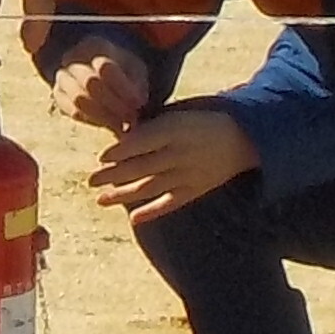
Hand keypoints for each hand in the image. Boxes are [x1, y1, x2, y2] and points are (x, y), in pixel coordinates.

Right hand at [50, 36, 149, 132]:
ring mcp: (62, 77)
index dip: (123, 88)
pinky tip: (107, 122)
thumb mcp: (135, 69)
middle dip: (113, 104)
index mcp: (95, 46)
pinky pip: (72, 111)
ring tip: (121, 123)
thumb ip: (137, 85)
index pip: (105, 67)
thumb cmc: (122, 69)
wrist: (97, 67)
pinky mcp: (58, 95)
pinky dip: (92, 120)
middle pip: (90, 83)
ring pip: (78, 100)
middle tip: (130, 117)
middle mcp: (72, 59)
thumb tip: (136, 104)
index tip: (139, 103)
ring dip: (103, 115)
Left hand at [89, 108, 257, 224]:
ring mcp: (189, 174)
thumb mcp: (177, 114)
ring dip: (124, 195)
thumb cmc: (200, 121)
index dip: (121, 150)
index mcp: (175, 129)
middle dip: (114, 175)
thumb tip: (119, 137)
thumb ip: (150, 126)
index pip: (143, 141)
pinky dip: (152, 211)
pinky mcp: (197, 190)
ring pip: (152, 186)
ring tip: (101, 199)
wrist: (243, 137)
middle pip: (142, 166)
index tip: (101, 157)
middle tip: (90, 181)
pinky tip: (133, 219)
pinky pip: (172, 203)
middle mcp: (181, 153)